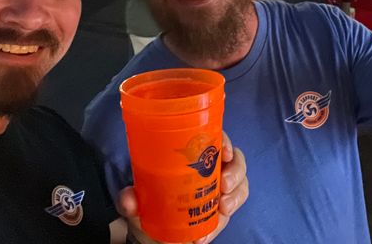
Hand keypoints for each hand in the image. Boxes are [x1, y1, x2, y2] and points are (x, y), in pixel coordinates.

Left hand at [116, 131, 247, 243]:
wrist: (153, 232)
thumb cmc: (148, 204)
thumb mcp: (137, 199)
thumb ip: (130, 198)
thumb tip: (130, 200)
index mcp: (192, 155)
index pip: (215, 138)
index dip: (225, 141)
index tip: (224, 152)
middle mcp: (210, 168)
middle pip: (236, 159)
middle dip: (236, 170)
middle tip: (225, 185)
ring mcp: (218, 189)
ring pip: (241, 185)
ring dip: (237, 195)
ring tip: (223, 209)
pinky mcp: (221, 212)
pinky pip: (230, 214)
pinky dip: (221, 224)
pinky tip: (204, 236)